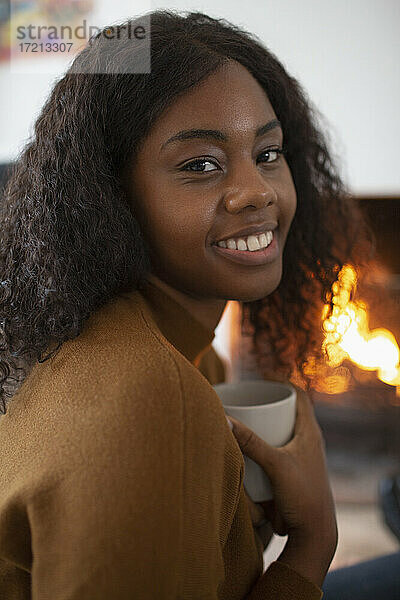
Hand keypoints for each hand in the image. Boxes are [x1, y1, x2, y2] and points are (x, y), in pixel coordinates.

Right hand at [228, 387, 337, 550]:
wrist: (314, 533)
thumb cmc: (303, 496)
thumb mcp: (275, 465)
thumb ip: (251, 443)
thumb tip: (225, 420)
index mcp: (311, 432)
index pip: (299, 395)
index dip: (282, 381)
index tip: (262, 375)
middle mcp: (309, 441)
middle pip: (291, 410)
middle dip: (271, 400)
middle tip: (249, 395)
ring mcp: (302, 457)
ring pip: (284, 430)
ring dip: (267, 421)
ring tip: (246, 415)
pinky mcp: (294, 471)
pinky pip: (279, 448)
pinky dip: (265, 441)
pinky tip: (250, 444)